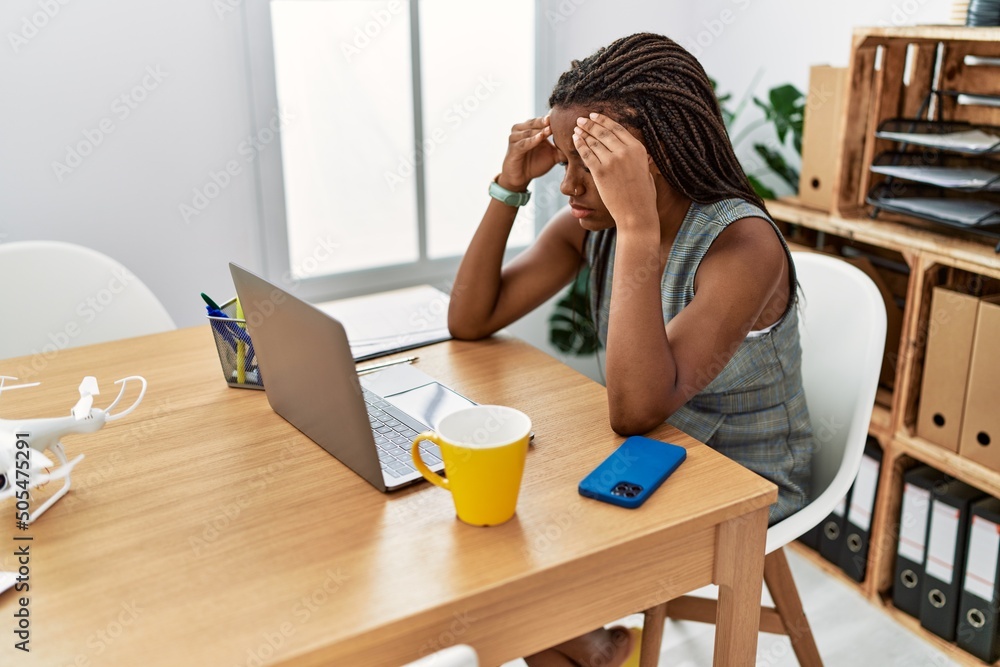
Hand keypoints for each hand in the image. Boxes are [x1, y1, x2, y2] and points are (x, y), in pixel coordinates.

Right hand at [498, 116, 559, 190]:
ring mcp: (515, 138)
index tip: (565, 115)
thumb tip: (580, 146)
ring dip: (540, 130)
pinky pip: (524, 143)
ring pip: (529, 131)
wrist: (520, 178)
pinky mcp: (513, 148)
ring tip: (551, 128)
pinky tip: (541, 138)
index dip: (552, 118)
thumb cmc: (535, 164)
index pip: (543, 120)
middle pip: (535, 122)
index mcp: (531, 128)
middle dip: (546, 121)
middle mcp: (521, 129)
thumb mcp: (552, 155)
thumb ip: (563, 149)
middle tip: (556, 118)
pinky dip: (533, 140)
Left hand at [573, 112, 657, 231]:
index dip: (604, 121)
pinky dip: (579, 145)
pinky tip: (575, 139)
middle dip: (590, 124)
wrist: (636, 213)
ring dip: (583, 132)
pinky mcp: (600, 172)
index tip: (595, 116)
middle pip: (603, 132)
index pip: (617, 128)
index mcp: (638, 148)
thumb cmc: (642, 195)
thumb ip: (639, 159)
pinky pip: (587, 154)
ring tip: (576, 128)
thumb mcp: (646, 171)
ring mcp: (612, 161)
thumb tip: (638, 152)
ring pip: (593, 141)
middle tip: (581, 119)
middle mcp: (625, 151)